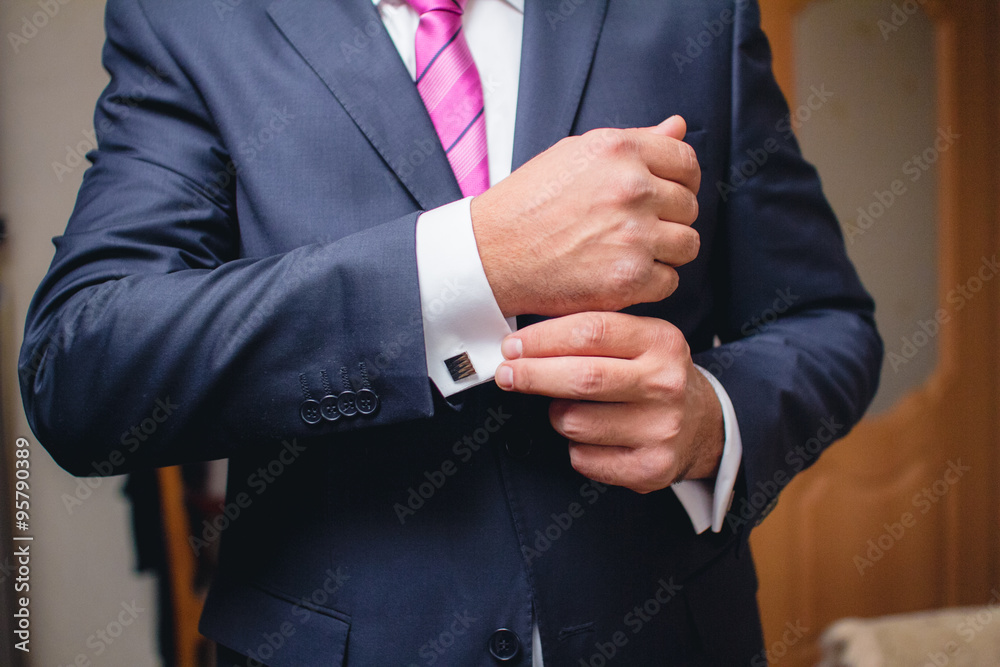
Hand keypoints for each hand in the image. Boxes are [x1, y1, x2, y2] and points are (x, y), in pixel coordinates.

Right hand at [471, 116, 700, 317]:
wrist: (490, 253)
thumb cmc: (529, 202)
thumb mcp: (576, 154)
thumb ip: (635, 141)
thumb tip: (678, 127)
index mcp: (620, 151)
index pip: (686, 163)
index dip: (682, 182)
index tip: (666, 196)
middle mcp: (630, 189)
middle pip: (689, 206)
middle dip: (669, 219)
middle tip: (635, 229)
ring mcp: (632, 235)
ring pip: (687, 245)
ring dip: (665, 252)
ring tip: (630, 252)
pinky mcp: (628, 278)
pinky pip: (669, 281)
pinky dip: (649, 283)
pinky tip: (619, 274)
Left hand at [494, 312, 723, 493]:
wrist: (704, 426)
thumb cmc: (654, 376)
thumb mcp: (639, 340)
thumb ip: (592, 333)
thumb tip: (523, 341)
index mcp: (662, 341)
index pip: (591, 332)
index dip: (542, 339)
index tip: (512, 346)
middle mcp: (666, 384)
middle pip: (582, 378)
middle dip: (532, 375)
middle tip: (507, 373)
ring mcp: (662, 429)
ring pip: (574, 421)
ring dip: (557, 414)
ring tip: (572, 408)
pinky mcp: (651, 468)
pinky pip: (583, 458)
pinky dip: (575, 447)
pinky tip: (592, 437)